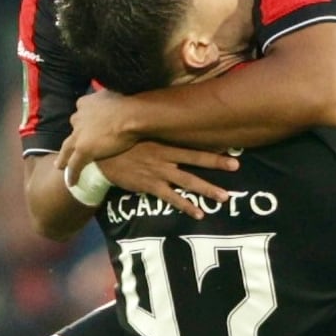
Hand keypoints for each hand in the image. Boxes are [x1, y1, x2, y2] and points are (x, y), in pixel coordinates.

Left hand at [57, 91, 140, 172]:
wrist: (133, 114)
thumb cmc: (130, 102)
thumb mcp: (116, 94)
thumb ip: (111, 97)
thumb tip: (117, 95)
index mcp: (86, 102)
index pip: (81, 110)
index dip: (85, 119)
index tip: (88, 124)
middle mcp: (79, 117)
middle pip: (73, 128)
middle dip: (75, 135)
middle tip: (79, 143)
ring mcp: (79, 134)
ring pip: (67, 148)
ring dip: (64, 158)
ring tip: (60, 165)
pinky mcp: (84, 150)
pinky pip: (75, 165)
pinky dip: (72, 174)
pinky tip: (71, 182)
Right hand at [94, 141, 239, 218]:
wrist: (99, 159)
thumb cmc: (120, 144)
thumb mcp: (138, 132)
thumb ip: (154, 130)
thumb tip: (166, 120)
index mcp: (163, 142)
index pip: (191, 141)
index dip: (208, 142)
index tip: (228, 144)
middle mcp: (164, 157)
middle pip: (195, 159)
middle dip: (216, 163)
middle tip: (236, 166)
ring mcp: (158, 172)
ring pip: (187, 181)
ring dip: (207, 189)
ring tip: (224, 197)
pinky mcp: (150, 186)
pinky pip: (171, 198)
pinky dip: (186, 206)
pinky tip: (199, 214)